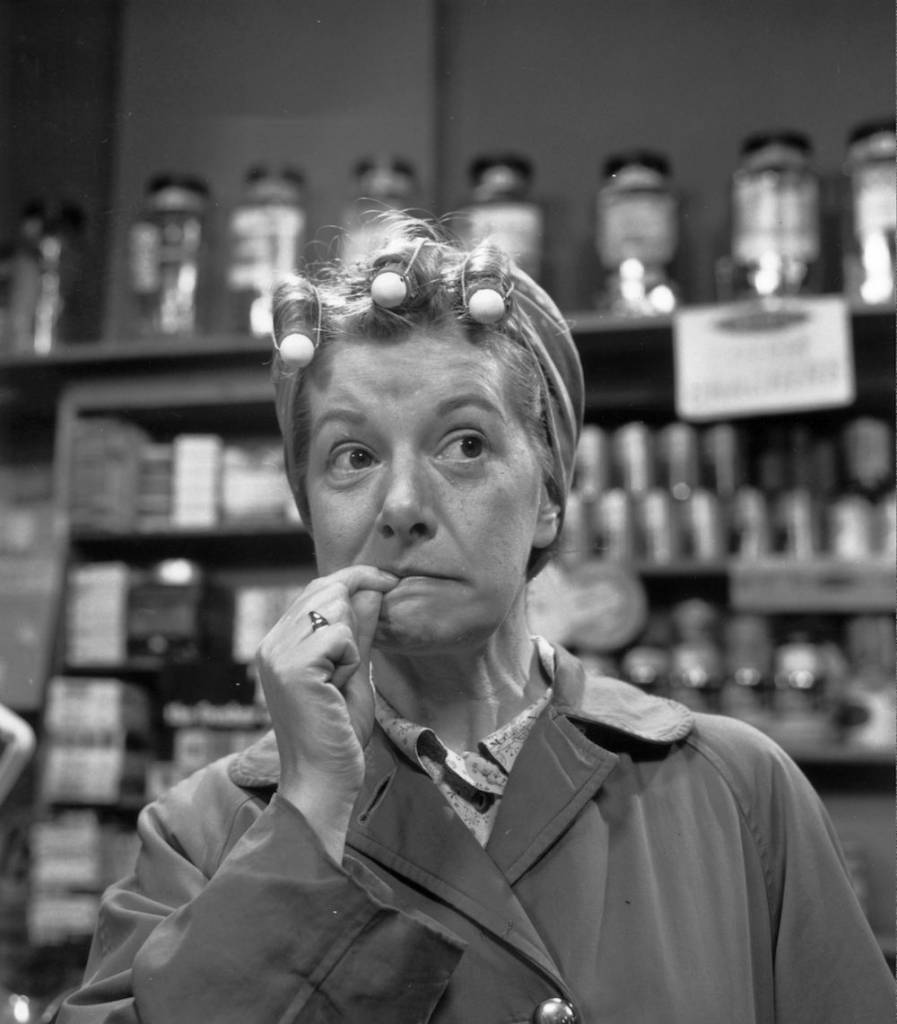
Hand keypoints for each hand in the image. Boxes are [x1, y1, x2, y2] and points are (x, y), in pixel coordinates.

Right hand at [255, 565, 397, 860]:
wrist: (324, 779)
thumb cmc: (339, 734)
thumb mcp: (354, 671)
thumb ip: (359, 631)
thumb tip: (371, 589)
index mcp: (280, 642)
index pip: (317, 587)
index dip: (356, 578)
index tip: (389, 581)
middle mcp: (271, 643)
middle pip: (326, 588)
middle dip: (355, 614)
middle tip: (351, 664)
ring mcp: (277, 653)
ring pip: (334, 608)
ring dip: (351, 642)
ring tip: (339, 680)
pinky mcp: (292, 667)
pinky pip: (338, 635)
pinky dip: (349, 658)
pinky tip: (336, 688)